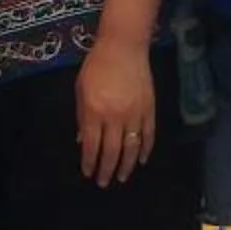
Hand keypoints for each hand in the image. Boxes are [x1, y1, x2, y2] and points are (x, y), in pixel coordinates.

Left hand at [74, 38, 157, 187]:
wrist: (123, 47)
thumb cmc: (97, 65)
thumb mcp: (81, 89)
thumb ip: (82, 117)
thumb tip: (83, 140)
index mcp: (95, 111)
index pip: (92, 145)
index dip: (90, 162)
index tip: (88, 173)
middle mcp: (115, 116)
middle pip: (112, 151)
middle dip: (107, 169)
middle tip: (104, 183)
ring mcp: (134, 114)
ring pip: (132, 147)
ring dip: (127, 165)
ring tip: (122, 177)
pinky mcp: (149, 109)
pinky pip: (148, 134)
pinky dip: (146, 149)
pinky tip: (142, 160)